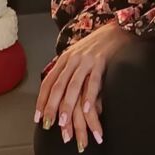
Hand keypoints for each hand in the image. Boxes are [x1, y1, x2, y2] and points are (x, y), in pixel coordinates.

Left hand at [35, 20, 132, 144]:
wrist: (115, 30)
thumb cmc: (95, 47)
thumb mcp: (76, 56)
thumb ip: (67, 72)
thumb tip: (56, 95)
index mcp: (64, 59)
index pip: (48, 82)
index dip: (42, 100)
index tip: (38, 118)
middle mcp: (73, 60)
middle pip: (58, 86)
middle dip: (51, 106)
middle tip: (48, 124)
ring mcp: (86, 61)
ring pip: (73, 86)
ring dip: (67, 106)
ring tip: (63, 122)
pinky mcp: (101, 62)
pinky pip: (94, 82)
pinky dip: (89, 96)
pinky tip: (86, 109)